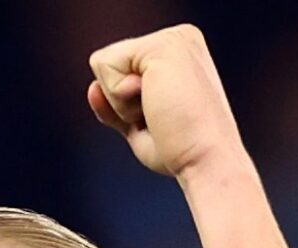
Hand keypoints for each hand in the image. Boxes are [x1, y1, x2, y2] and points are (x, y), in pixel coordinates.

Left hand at [87, 25, 245, 182]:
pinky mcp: (162, 46)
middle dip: (119, 102)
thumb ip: (115, 104)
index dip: (123, 104)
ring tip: (159, 111)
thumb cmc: (179, 150)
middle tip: (159, 117)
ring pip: (102, 63)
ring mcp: (172, 38)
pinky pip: (105, 66)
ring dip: (120, 101)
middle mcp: (178, 38)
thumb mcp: (138, 125)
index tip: (159, 117)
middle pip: (106, 63)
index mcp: (177, 52)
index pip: (117, 68)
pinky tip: (154, 105)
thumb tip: (92, 88)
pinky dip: (119, 97)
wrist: (205, 160)